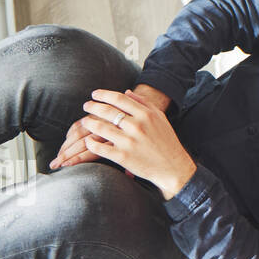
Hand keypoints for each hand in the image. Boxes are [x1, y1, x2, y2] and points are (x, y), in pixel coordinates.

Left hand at [50, 83, 171, 169]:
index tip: (94, 94)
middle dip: (92, 106)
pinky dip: (90, 142)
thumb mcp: (160, 118)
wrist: (173, 166)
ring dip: (88, 123)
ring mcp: (128, 142)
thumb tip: (126, 92)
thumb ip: (144, 103)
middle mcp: (137, 126)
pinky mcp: (122, 157)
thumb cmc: (166, 141)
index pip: (119, 99)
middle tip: (86, 106)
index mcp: (146, 114)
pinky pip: (98, 147)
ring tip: (85, 121)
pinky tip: (89, 140)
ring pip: (99, 127)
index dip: (103, 94)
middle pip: (107, 111)